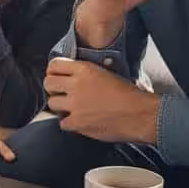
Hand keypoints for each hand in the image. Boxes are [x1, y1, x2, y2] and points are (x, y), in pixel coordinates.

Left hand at [44, 58, 159, 143]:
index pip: (55, 64)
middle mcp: (76, 85)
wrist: (140, 114)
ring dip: (59, 106)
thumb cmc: (130, 94)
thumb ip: (88, 73)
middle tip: (60, 93)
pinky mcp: (78, 123)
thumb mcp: (107, 73)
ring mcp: (75, 105)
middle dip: (52, 89)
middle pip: (48, 83)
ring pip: (52, 103)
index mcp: (85, 69)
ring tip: (70, 108)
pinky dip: (69, 123)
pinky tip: (79, 121)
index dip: (53, 71)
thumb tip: (76, 75)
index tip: (56, 76)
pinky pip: (62, 123)